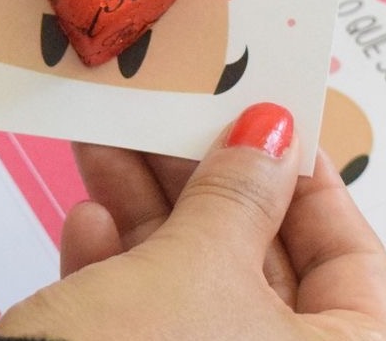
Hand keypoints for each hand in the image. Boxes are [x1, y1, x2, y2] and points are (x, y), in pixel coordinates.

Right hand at [0, 103, 385, 339]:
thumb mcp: (198, 268)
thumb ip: (240, 193)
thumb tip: (272, 129)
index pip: (350, 259)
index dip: (307, 181)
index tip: (265, 122)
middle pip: (259, 263)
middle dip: (205, 182)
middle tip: (174, 116)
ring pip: (192, 284)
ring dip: (147, 211)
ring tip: (112, 141)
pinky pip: (144, 322)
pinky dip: (116, 271)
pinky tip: (86, 220)